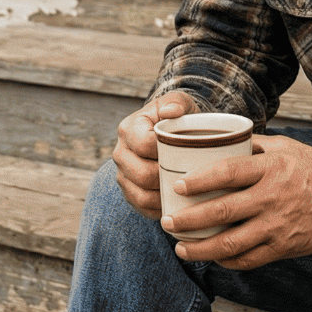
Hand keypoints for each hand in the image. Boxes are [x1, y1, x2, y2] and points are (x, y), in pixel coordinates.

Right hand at [113, 91, 195, 219]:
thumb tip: (170, 112)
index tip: (187, 152)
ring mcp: (123, 175)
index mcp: (128, 129)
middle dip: (167, 177)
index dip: (167, 152)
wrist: (173, 134)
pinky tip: (178, 203)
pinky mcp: (130, 193)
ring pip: (141, 196)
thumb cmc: (179, 118)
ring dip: (165, 197)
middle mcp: (120, 153)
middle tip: (191, 176)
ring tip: (186, 192)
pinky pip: (143, 209)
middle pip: (142, 174)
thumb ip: (177, 102)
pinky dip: (161, 209)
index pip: (145, 145)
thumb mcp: (181, 103)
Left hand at [161, 134, 311, 269]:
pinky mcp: (282, 247)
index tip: (178, 185)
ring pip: (231, 243)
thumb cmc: (309, 168)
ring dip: (201, 249)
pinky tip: (211, 258)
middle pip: (222, 211)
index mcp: (270, 169)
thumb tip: (217, 138)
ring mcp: (276, 226)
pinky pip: (248, 259)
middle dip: (189, 220)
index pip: (228, 173)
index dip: (200, 180)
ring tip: (180, 248)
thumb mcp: (283, 147)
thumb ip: (251, 145)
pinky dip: (226, 261)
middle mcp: (271, 198)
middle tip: (168, 221)